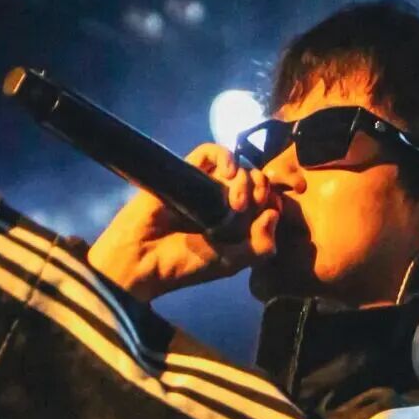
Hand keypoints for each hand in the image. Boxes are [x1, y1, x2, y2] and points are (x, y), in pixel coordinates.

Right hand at [86, 144, 280, 301]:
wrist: (143, 259)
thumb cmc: (184, 265)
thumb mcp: (230, 263)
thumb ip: (259, 247)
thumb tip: (274, 213)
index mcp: (238, 225)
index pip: (268, 202)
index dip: (274, 202)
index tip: (269, 214)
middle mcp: (225, 202)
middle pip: (257, 181)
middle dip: (263, 189)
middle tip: (250, 206)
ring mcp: (206, 185)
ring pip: (239, 167)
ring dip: (246, 179)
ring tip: (234, 203)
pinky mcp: (188, 171)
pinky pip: (211, 152)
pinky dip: (225, 156)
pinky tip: (228, 172)